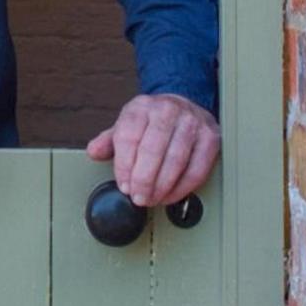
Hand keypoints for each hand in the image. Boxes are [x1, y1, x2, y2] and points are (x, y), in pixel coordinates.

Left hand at [88, 93, 218, 208]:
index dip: (124, 167)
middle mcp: (168, 110)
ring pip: (176, 161)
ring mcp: (192, 122)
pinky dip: (183, 188)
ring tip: (153, 199)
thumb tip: (94, 151)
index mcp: (141, 106)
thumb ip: (108, 141)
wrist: (183, 105)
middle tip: (138, 198)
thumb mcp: (126, 125)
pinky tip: (170, 195)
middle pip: (152, 150)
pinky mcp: (211, 137)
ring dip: (162, 187)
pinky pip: (197, 169)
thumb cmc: (151, 122)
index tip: (124, 186)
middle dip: (143, 181)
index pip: (129, 138)